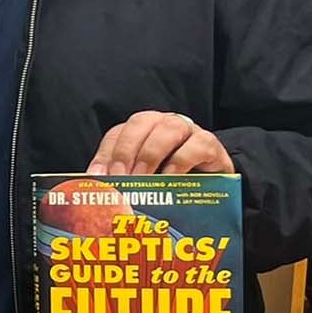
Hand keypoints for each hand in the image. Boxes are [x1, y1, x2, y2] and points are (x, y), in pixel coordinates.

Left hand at [87, 111, 233, 175]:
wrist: (213, 187)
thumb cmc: (172, 182)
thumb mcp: (144, 181)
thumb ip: (123, 180)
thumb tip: (98, 189)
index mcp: (140, 130)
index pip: (117, 134)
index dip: (105, 154)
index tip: (98, 177)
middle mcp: (162, 124)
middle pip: (140, 123)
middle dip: (126, 150)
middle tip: (121, 178)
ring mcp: (188, 131)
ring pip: (168, 129)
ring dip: (151, 155)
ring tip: (144, 181)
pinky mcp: (210, 145)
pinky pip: (197, 146)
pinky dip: (181, 162)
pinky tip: (171, 179)